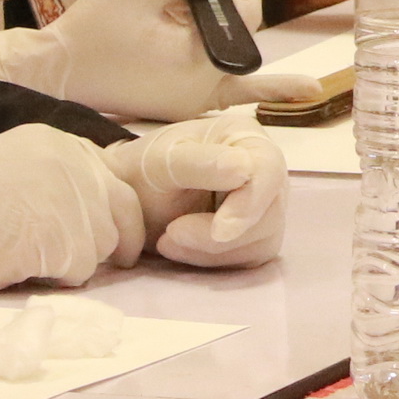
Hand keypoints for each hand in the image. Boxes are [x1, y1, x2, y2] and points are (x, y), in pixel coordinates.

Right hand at [0, 0, 296, 120]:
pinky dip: (260, 93)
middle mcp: (203, 90)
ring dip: (264, 62)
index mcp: (198, 61)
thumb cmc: (95, 27)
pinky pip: (228, 96)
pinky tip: (304, 94)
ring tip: (309, 86)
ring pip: (243, 72)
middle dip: (238, 1)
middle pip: (244, 37)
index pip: (244, 14)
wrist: (57, 71)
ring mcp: (193, 101)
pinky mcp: (181, 104)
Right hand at [0, 125, 142, 291]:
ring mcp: (70, 199)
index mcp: (60, 143)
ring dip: (80, 260)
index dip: (116, 210)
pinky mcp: (59, 238)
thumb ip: (58, 177)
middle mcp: (73, 164)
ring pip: (104, 243)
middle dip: (120, 239)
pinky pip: (81, 270)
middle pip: (123, 209)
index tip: (114, 231)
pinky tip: (23, 267)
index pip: (115, 177)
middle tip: (109, 262)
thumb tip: (96, 210)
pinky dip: (58, 278)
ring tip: (37, 259)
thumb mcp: (14, 165)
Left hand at [103, 111, 289, 267]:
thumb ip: (198, 164)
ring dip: (212, 250)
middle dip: (221, 236)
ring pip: (262, 241)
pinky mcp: (253, 237)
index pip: (268, 170)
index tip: (219, 231)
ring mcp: (262, 206)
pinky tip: (178, 248)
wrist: (128, 197)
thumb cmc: (143, 170)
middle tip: (171, 235)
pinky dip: (211, 260)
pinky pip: (247, 258)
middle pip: (270, 212)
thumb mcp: (161, 162)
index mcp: (246, 138)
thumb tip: (244, 170)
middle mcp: (264, 170)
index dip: (250, 203)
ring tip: (167, 240)